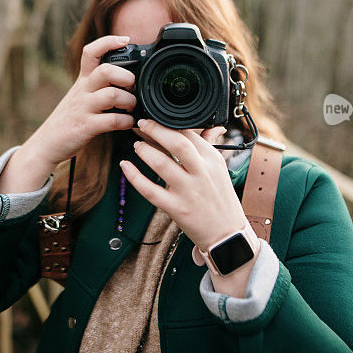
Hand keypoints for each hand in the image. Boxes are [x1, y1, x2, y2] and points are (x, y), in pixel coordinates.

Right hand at [26, 35, 136, 166]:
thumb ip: (97, 85)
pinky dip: (126, 122)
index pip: (91, 52)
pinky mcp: (86, 127)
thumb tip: (126, 78)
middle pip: (106, 70)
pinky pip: (113, 121)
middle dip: (127, 77)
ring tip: (131, 108)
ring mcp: (84, 108)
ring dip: (129, 102)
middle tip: (132, 89)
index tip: (125, 40)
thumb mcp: (80, 95)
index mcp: (82, 81)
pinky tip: (128, 123)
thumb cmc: (70, 119)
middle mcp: (82, 91)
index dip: (109, 42)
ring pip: (113, 95)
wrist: (46, 143)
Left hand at [120, 118, 246, 251]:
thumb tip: (213, 126)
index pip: (189, 133)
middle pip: (177, 143)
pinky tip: (125, 166)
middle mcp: (201, 173)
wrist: (227, 234)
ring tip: (137, 145)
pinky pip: (150, 190)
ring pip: (160, 164)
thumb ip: (210, 146)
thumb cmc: (221, 198)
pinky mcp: (176, 208)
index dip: (169, 123)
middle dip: (155, 129)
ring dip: (144, 150)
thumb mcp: (220, 169)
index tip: (155, 118)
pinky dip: (134, 176)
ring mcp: (188, 191)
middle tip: (142, 123)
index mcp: (212, 160)